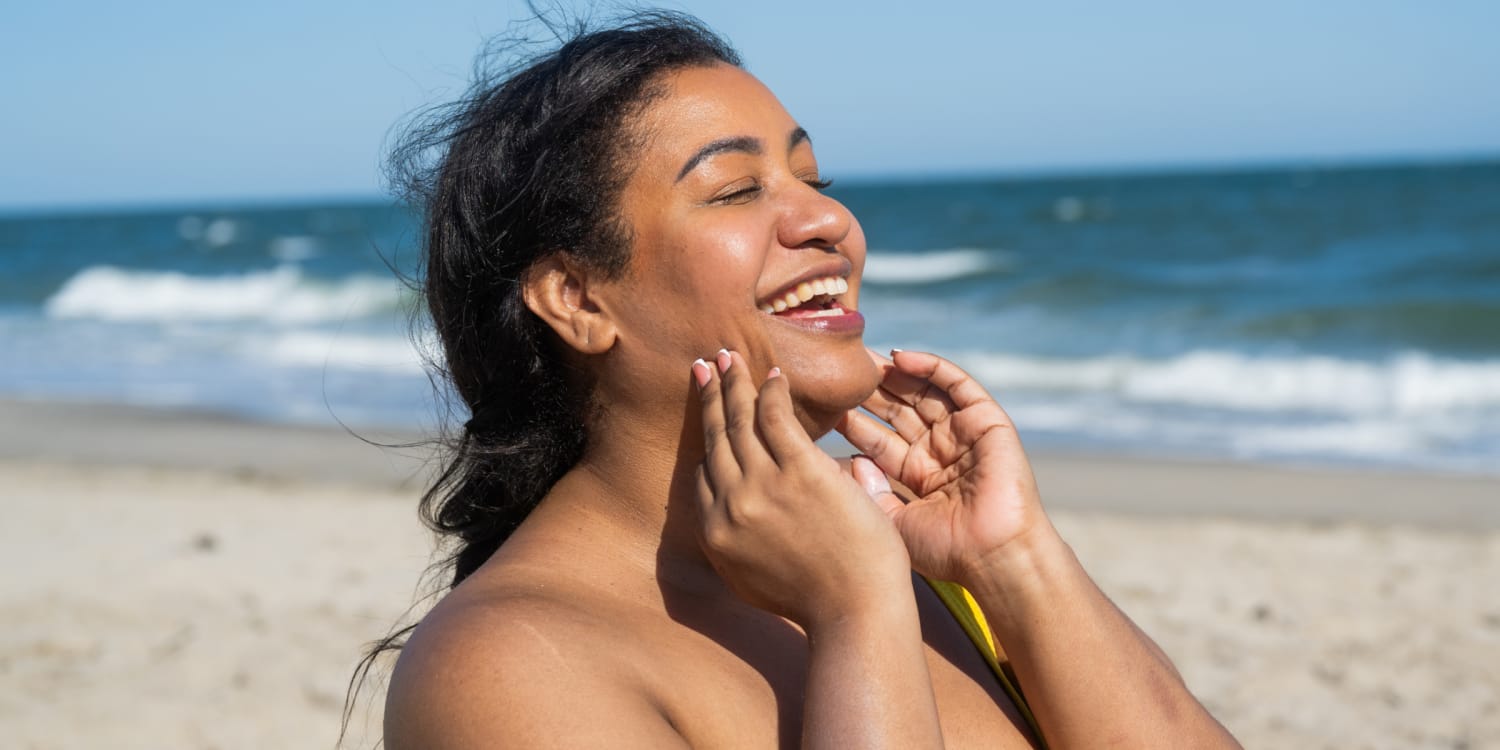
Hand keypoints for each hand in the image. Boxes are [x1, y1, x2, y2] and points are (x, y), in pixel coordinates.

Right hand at [692, 350, 910, 628]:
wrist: (854, 612)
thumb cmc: (818, 601)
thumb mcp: (755, 578)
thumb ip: (744, 542)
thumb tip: (747, 514)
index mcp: (716, 534)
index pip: (703, 475)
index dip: (705, 440)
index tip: (705, 417)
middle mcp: (729, 504)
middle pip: (714, 439)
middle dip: (709, 397)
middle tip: (703, 365)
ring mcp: (761, 485)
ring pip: (738, 421)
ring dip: (732, 384)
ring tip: (728, 357)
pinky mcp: (798, 470)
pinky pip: (774, 418)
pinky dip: (769, 392)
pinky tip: (770, 375)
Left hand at [835, 349, 1051, 584]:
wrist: (995, 558)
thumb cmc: (946, 551)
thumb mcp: (893, 522)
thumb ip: (870, 492)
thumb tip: (851, 460)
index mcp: (918, 475)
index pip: (877, 440)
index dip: (852, 421)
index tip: (822, 404)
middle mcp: (939, 451)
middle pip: (898, 411)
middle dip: (869, 391)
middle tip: (837, 369)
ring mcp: (963, 434)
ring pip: (923, 392)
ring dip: (893, 374)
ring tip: (863, 358)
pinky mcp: (987, 421)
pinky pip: (957, 385)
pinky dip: (930, 367)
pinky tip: (900, 357)